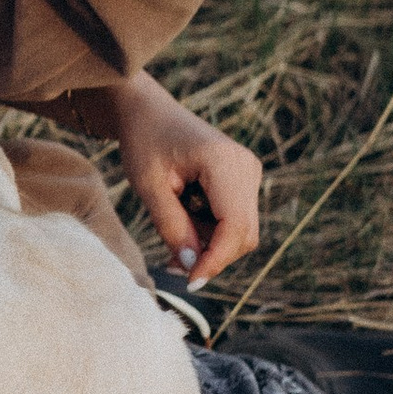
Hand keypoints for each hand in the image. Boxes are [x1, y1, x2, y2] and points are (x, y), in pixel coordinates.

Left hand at [109, 76, 262, 287]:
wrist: (149, 112)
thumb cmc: (144, 141)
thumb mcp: (148, 186)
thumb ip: (171, 226)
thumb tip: (192, 265)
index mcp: (224, 162)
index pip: (234, 226)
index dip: (215, 259)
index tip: (190, 281)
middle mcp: (245, 166)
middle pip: (243, 234)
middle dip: (212, 256)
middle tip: (172, 266)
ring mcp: (249, 172)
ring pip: (241, 231)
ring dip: (210, 246)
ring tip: (173, 239)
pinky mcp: (244, 179)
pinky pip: (236, 219)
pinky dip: (212, 232)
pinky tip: (185, 224)